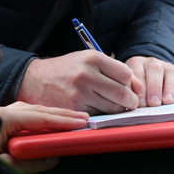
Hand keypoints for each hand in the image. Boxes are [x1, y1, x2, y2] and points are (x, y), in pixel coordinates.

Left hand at [0, 102, 88, 173]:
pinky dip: (38, 121)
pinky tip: (48, 125)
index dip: (61, 120)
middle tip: (83, 119)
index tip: (80, 122)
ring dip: (50, 117)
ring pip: (28, 113)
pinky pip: (20, 119)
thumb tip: (52, 157)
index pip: (37, 117)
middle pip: (35, 111)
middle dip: (60, 115)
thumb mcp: (0, 167)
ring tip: (71, 121)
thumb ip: (27, 162)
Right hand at [17, 50, 141, 113]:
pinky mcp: (73, 109)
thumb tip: (139, 87)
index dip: (130, 83)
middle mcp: (86, 74)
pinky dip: (100, 115)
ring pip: (112, 108)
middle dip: (129, 101)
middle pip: (123, 93)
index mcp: (93, 58)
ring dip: (115, 109)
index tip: (127, 87)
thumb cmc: (67, 70)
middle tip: (127, 103)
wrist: (34, 79)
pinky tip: (93, 107)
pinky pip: (98, 116)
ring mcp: (79, 93)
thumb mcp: (87, 60)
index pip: (126, 74)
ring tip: (108, 104)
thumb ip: (112, 70)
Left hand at [125, 57, 173, 107]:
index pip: (137, 73)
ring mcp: (166, 66)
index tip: (140, 103)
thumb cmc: (137, 89)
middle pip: (154, 71)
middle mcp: (151, 63)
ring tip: (168, 101)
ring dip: (169, 87)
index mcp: (135, 64)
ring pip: (170, 71)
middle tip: (153, 103)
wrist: (149, 78)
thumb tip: (130, 103)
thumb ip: (130, 92)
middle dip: (154, 88)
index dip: (139, 88)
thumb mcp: (130, 88)